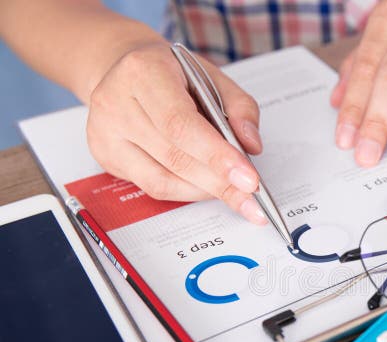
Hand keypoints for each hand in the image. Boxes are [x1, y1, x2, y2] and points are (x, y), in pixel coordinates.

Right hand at [86, 42, 267, 223]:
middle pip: (174, 156)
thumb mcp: (212, 76)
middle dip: (219, 181)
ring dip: (205, 191)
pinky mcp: (105, 156)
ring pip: (162, 179)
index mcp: (144, 72)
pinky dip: (186, 192)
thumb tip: (251, 146)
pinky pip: (152, 186)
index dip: (217, 155)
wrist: (124, 70)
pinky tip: (206, 187)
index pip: (181, 123)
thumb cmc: (171, 74)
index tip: (248, 178)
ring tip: (234, 193)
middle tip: (250, 196)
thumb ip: (240, 107)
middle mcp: (115, 102)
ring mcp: (105, 132)